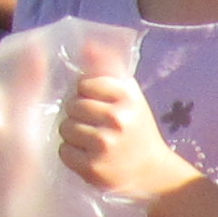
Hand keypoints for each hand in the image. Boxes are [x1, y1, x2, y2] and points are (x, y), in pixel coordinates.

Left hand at [56, 63, 197, 201]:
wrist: (153, 173)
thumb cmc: (137, 129)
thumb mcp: (129, 96)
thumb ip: (106, 69)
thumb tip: (86, 44)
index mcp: (127, 96)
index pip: (84, 84)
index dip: (87, 95)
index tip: (99, 105)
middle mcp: (117, 118)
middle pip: (72, 106)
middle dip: (78, 115)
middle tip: (94, 126)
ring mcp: (105, 144)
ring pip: (65, 127)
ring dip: (73, 134)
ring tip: (90, 141)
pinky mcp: (93, 168)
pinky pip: (64, 151)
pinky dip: (71, 154)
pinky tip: (88, 155)